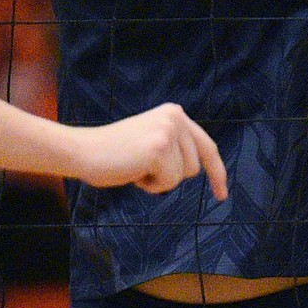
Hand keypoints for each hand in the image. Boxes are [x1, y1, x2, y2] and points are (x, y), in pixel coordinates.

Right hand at [76, 103, 226, 200]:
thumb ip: (176, 143)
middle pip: (195, 167)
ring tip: (137, 166)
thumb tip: (203, 165)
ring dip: (161, 180)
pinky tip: (134, 171)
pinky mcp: (158, 148)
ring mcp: (167, 131)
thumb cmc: (117, 152)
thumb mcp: (153, 138)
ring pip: (182, 176)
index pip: (206, 146)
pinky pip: (169, 182)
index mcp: (174, 112)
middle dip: (171, 175)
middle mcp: (174, 117)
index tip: (221, 194)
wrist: (86, 150)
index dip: (216, 172)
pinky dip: (152, 185)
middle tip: (143, 165)